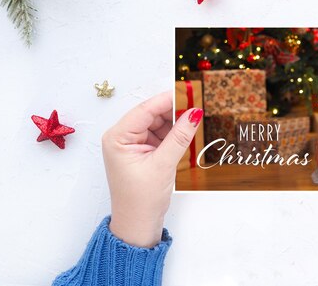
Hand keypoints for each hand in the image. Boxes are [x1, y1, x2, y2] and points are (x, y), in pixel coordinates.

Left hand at [101, 91, 202, 246]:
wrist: (137, 226)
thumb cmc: (140, 200)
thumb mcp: (163, 165)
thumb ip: (179, 136)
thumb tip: (194, 113)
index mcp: (118, 137)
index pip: (145, 110)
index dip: (168, 99)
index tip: (190, 91)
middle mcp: (123, 137)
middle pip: (153, 114)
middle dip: (175, 111)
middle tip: (199, 106)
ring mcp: (134, 145)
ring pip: (160, 124)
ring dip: (177, 123)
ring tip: (197, 121)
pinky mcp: (144, 152)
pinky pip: (162, 135)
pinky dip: (176, 134)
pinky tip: (189, 134)